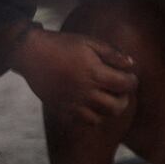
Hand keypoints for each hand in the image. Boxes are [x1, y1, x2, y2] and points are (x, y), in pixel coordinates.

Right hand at [10, 28, 137, 127]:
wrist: (32, 54)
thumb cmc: (62, 45)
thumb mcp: (89, 42)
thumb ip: (112, 54)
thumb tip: (131, 64)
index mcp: (95, 73)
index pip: (125, 85)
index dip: (132, 81)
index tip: (130, 77)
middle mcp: (86, 92)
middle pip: (117, 107)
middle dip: (124, 98)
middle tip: (120, 90)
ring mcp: (74, 103)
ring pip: (101, 117)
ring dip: (109, 109)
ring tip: (107, 97)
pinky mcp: (63, 110)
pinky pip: (84, 121)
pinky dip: (93, 116)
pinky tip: (92, 104)